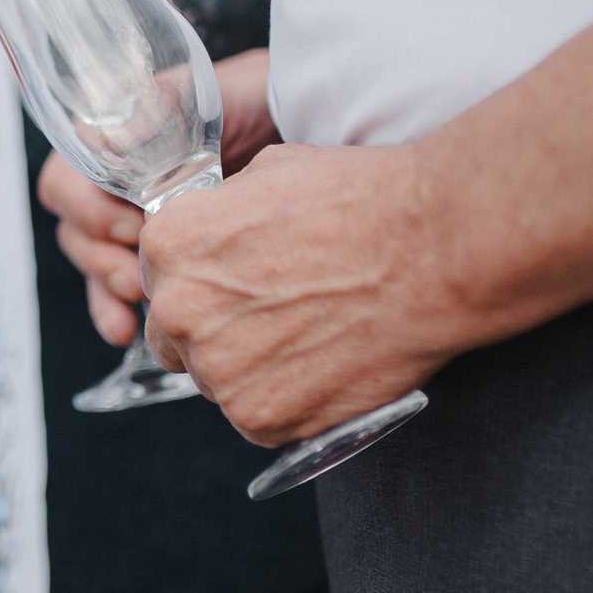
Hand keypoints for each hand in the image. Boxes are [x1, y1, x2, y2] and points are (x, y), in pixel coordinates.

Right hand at [38, 48, 288, 347]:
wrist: (295, 127)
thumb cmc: (252, 101)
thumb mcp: (209, 95)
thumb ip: (163, 104)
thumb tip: (115, 136)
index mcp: (108, 135)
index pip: (65, 179)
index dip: (90, 210)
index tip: (136, 226)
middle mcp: (109, 178)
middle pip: (73, 227)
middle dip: (102, 257)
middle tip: (140, 274)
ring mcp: (126, 218)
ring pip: (90, 260)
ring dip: (108, 286)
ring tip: (141, 304)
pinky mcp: (146, 254)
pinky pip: (112, 289)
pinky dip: (114, 312)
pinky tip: (126, 330)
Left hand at [139, 141, 473, 445]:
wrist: (434, 249)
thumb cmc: (360, 200)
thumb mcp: (268, 173)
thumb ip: (218, 214)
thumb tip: (212, 230)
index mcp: (168, 245)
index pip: (158, 277)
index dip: (201, 279)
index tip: (239, 281)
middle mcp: (179, 311)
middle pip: (177, 335)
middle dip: (214, 327)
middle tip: (275, 315)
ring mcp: (218, 372)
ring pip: (217, 380)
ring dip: (250, 368)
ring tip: (313, 337)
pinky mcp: (262, 419)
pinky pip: (257, 420)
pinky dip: (287, 402)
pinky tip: (326, 368)